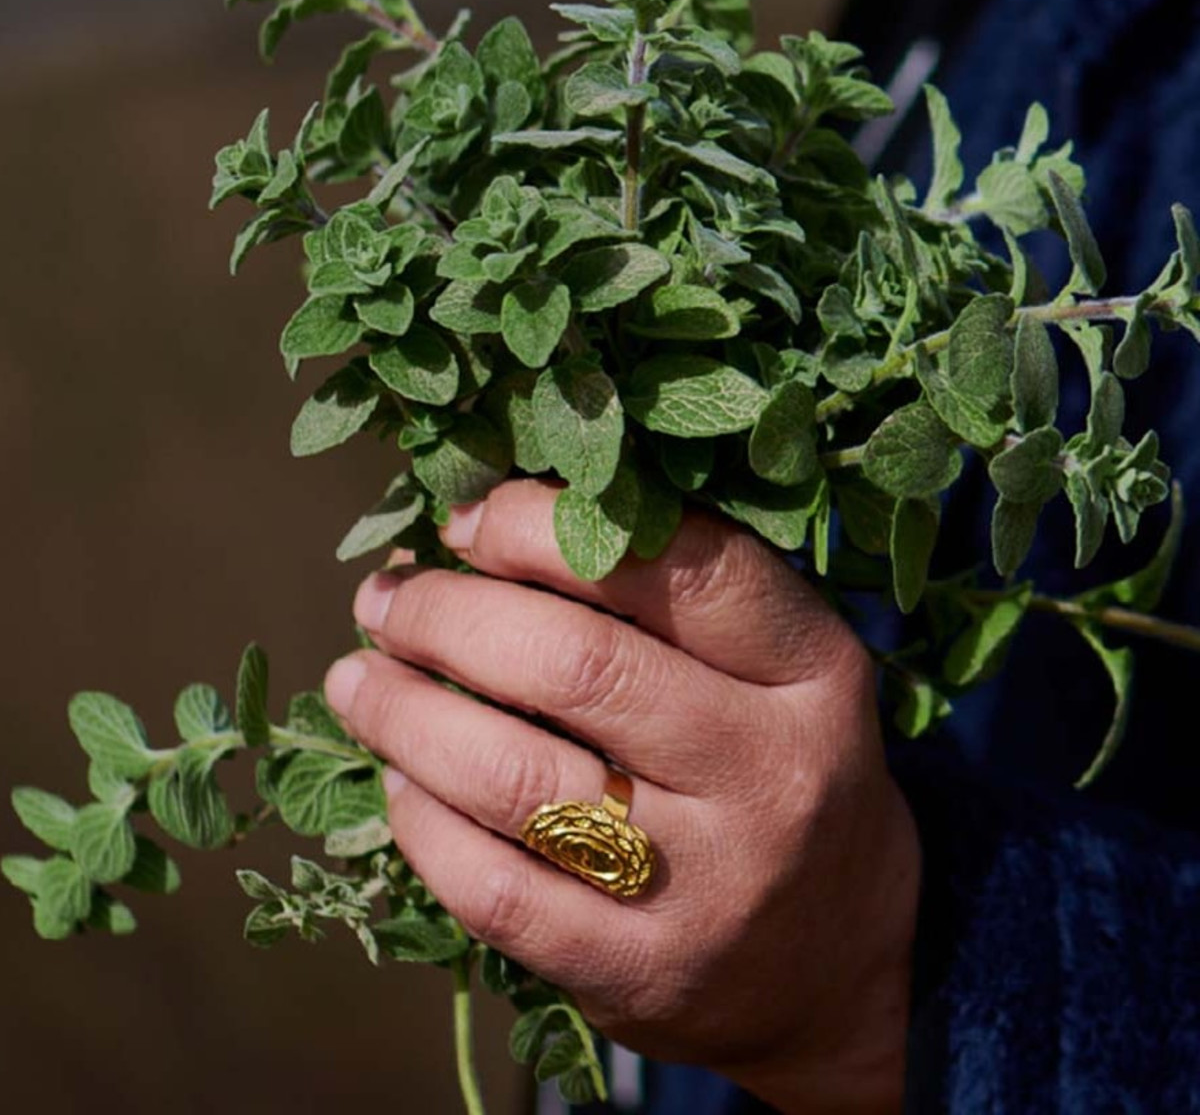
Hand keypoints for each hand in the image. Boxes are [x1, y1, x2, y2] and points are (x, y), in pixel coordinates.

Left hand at [324, 479, 919, 1113]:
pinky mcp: (638, 972)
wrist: (841, 960)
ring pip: (513, 777)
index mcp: (812, 670)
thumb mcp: (772, 668)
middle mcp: (768, 772)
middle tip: (387, 598)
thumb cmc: (777, 770)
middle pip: (575, 664)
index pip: (677, 566)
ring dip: (405, 712)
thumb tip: (479, 526)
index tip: (464, 521)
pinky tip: (399, 781)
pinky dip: (421, 823)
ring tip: (359, 678)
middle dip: (445, 615)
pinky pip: (493, 890)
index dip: (543, 528)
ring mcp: (705, 884)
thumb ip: (663, 594)